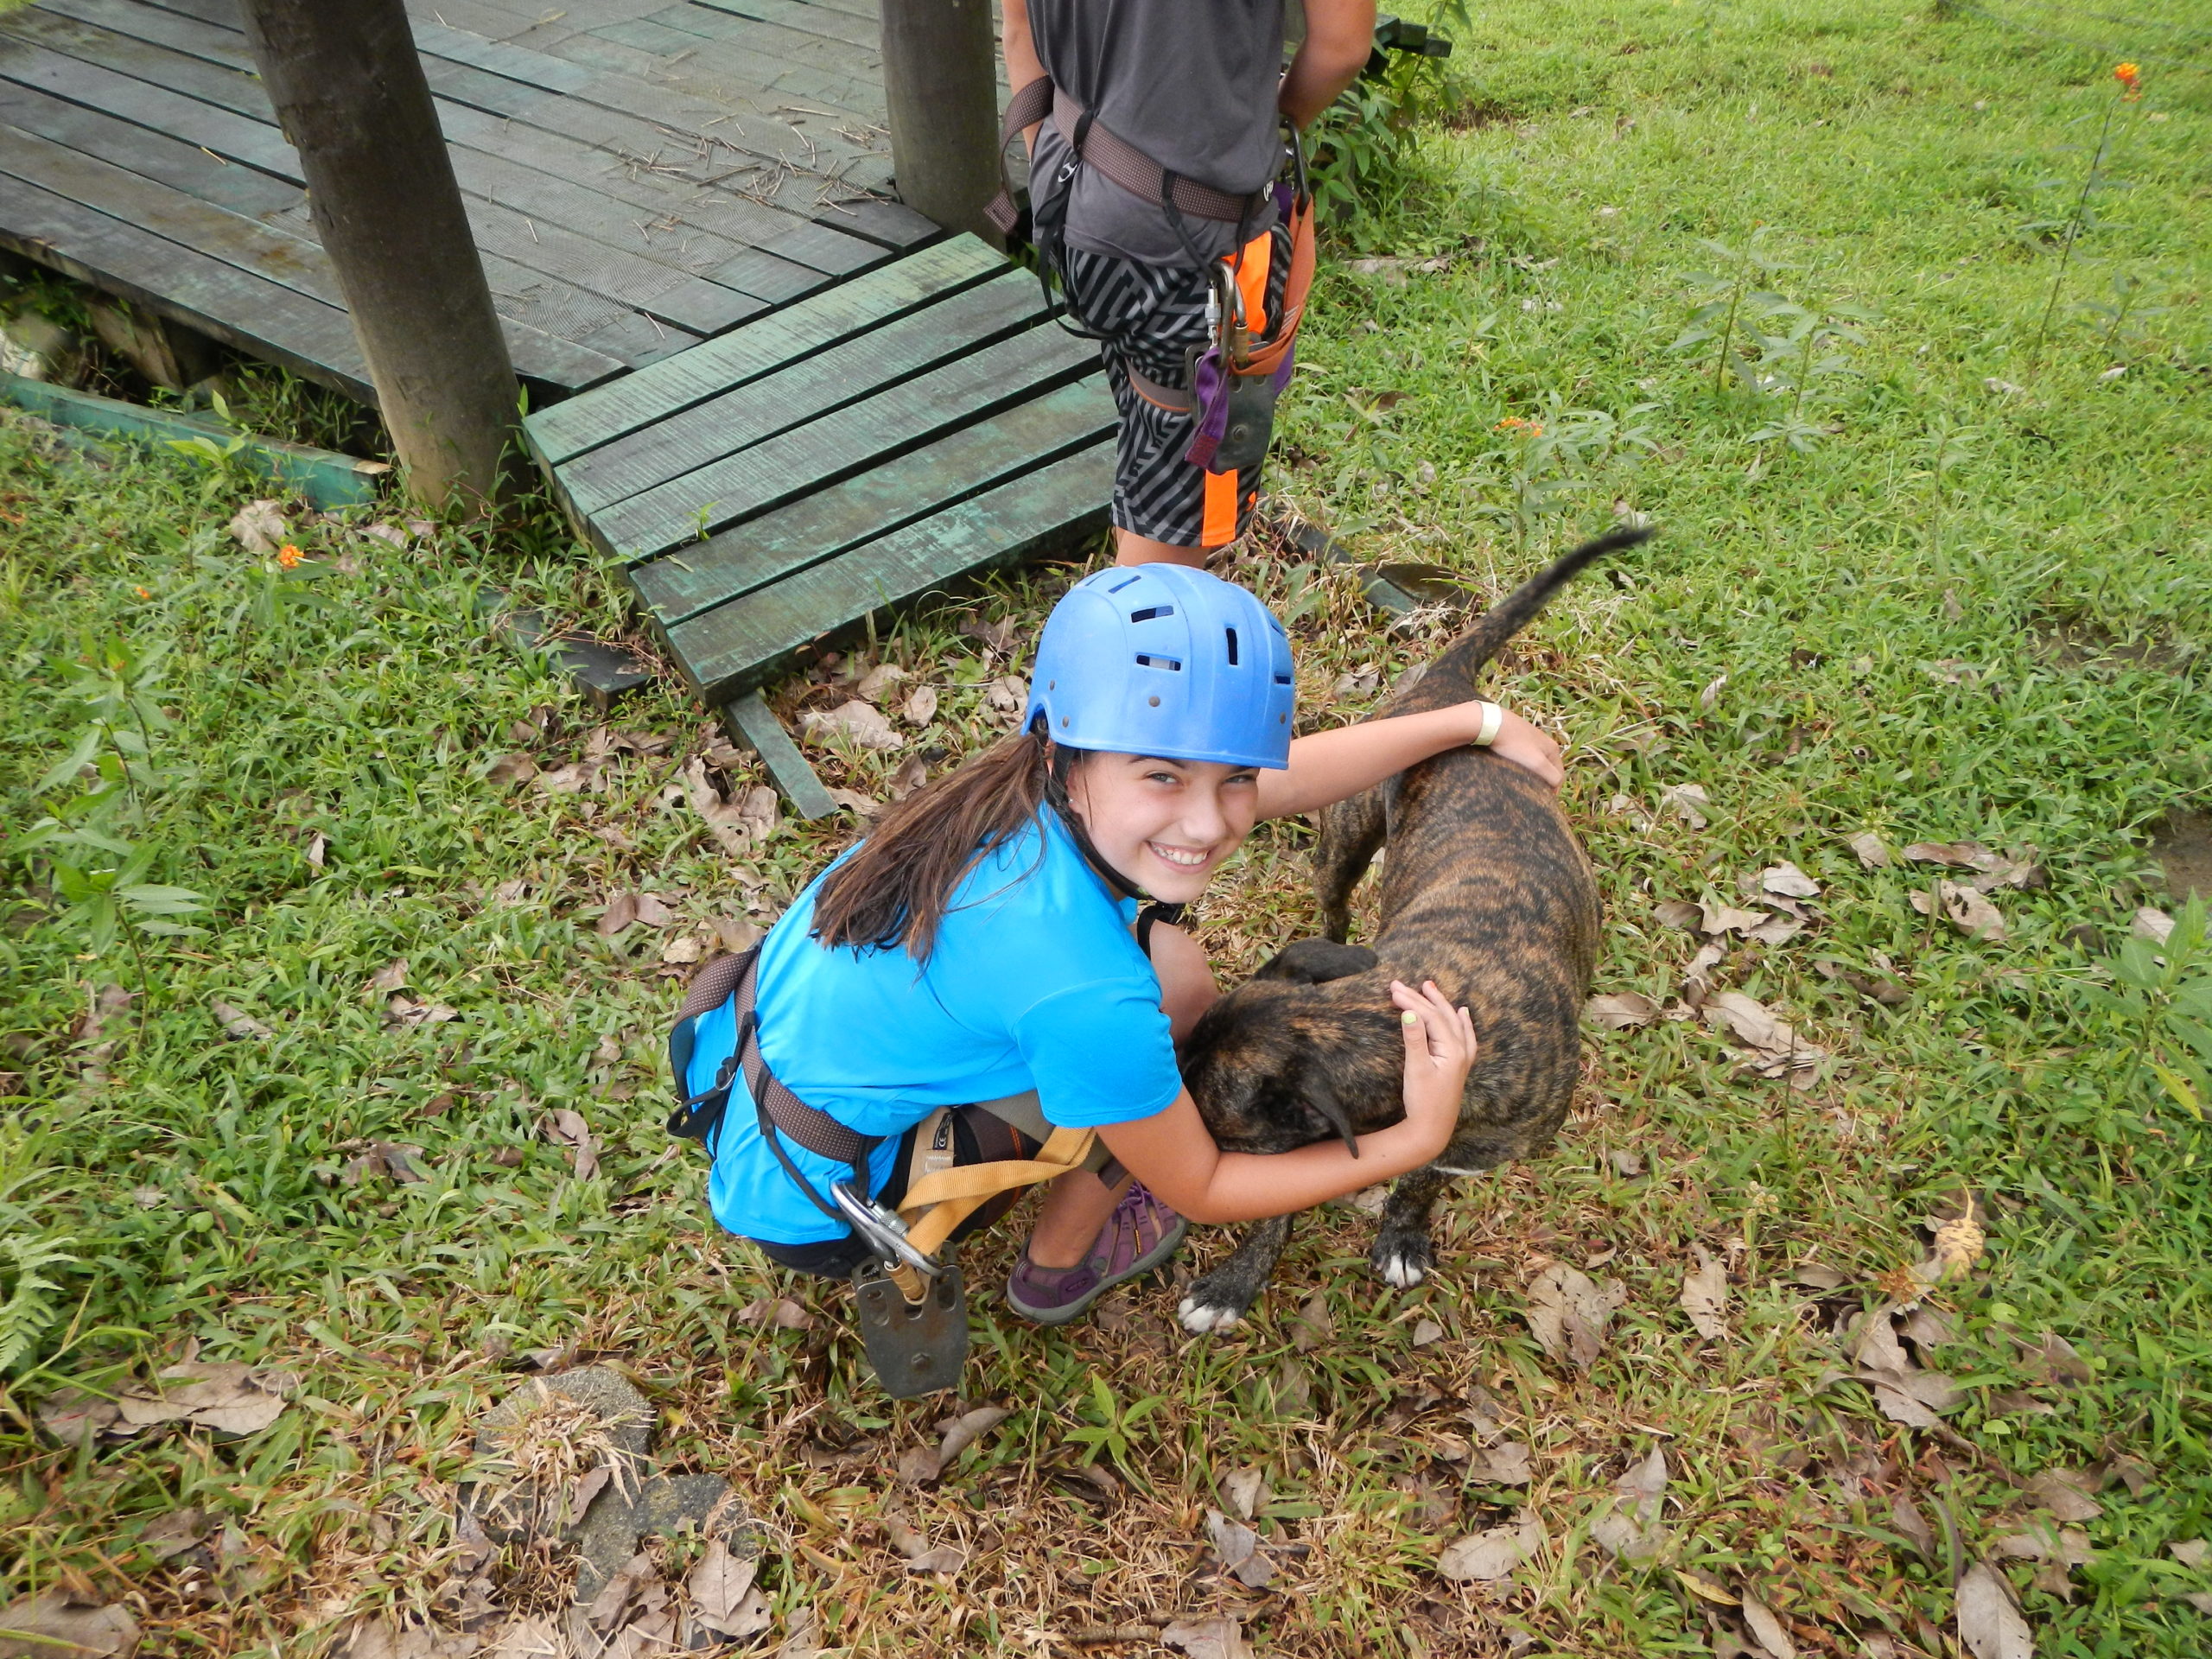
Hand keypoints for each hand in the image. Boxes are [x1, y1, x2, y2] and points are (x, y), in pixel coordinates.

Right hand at [1393, 979, 1476, 1158]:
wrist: (1432, 1129)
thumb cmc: (1423, 1100)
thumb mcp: (1416, 1068)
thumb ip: (1414, 1039)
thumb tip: (1409, 1013)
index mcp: (1452, 1049)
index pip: (1430, 1016)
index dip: (1411, 1002)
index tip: (1393, 990)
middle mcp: (1461, 1050)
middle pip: (1441, 1015)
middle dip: (1421, 998)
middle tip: (1399, 984)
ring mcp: (1462, 1057)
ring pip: (1452, 1021)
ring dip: (1439, 1003)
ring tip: (1429, 986)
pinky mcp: (1458, 1065)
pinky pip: (1463, 1035)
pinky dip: (1461, 1021)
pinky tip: (1462, 1013)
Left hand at [1477, 704, 1562, 790]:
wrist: (1491, 724)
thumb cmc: (1515, 745)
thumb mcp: (1537, 763)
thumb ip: (1551, 775)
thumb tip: (1557, 785)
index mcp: (1552, 748)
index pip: (1559, 774)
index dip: (1553, 789)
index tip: (1544, 800)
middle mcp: (1544, 741)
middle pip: (1548, 767)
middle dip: (1543, 780)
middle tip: (1533, 793)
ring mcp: (1530, 738)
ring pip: (1534, 761)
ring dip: (1531, 773)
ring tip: (1522, 783)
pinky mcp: (1515, 736)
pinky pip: (1522, 755)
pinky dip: (1521, 764)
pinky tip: (1511, 769)